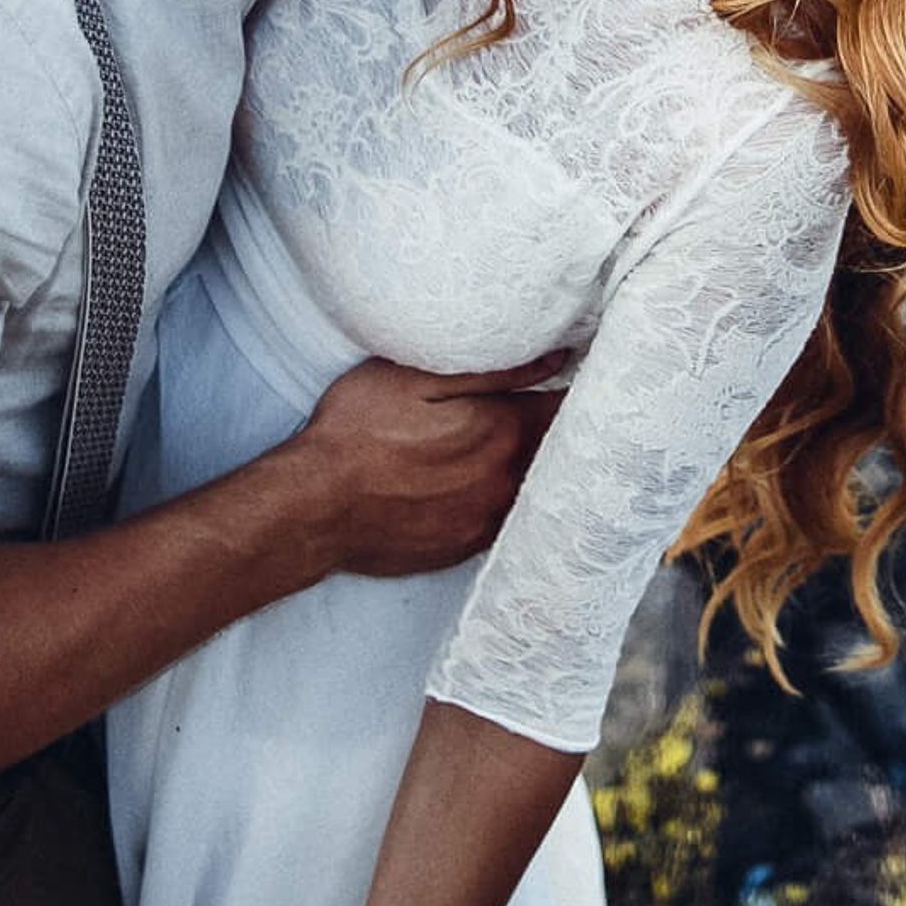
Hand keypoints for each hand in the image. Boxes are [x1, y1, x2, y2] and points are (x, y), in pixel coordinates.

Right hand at [278, 355, 563, 579]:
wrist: (314, 507)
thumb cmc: (359, 430)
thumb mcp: (418, 377)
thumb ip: (495, 371)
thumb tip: (557, 358)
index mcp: (502, 431)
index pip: (570, 407)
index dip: (585, 388)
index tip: (591, 373)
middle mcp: (506, 481)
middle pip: (564, 451)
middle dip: (573, 427)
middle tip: (575, 404)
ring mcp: (487, 521)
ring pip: (540, 488)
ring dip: (545, 465)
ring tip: (543, 442)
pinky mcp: (466, 548)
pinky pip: (511, 519)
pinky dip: (515, 497)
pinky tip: (500, 482)